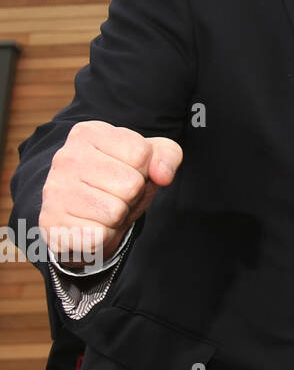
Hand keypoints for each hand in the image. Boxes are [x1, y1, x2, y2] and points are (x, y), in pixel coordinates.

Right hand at [38, 120, 182, 268]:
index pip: (140, 153)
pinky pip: (98, 236)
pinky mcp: (51, 223)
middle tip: (114, 194)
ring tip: (103, 209)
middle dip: (132, 195)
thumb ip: (167, 156)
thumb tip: (163, 175)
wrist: (80, 215)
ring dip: (118, 216)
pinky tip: (90, 225)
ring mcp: (54, 190)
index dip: (144, 169)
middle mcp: (66, 157)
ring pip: (116, 211)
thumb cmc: (118, 180)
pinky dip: (102, 236)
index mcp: (89, 133)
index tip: (126, 171)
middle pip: (131, 184)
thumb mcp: (148, 159)